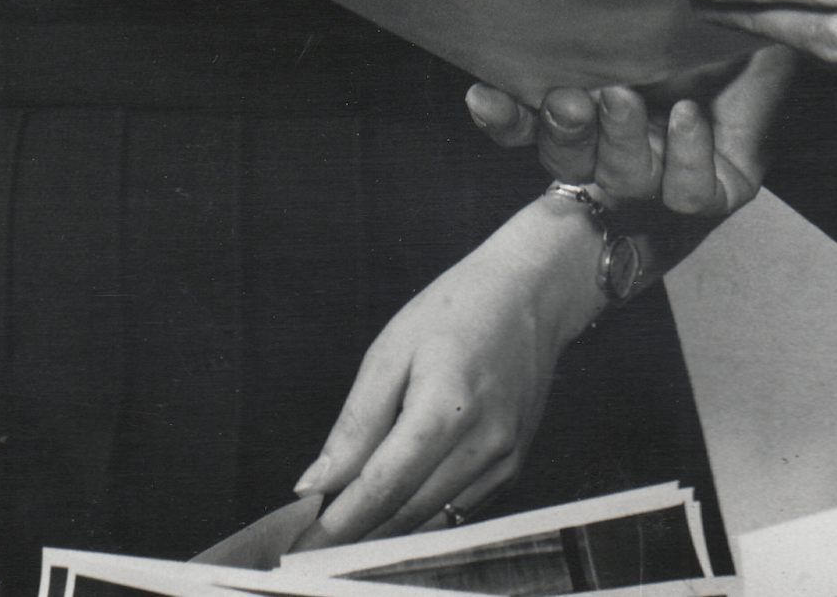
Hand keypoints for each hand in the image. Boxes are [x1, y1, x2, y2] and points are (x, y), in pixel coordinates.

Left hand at [289, 204, 597, 545]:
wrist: (529, 295)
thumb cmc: (455, 311)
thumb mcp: (391, 350)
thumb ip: (356, 423)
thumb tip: (317, 483)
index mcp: (445, 406)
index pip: (384, 486)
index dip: (342, 522)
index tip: (308, 541)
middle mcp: (483, 442)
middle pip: (408, 512)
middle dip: (359, 530)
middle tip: (319, 535)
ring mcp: (504, 459)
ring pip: (434, 519)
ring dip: (389, 527)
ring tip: (351, 519)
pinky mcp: (514, 466)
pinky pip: (460, 508)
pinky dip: (424, 511)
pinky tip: (399, 497)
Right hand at [467, 47, 796, 218]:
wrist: (777, 37)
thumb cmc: (706, 17)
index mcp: (593, 104)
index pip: (530, 122)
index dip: (504, 117)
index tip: (483, 93)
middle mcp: (622, 144)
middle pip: (568, 157)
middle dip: (564, 129)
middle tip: (569, 98)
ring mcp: (667, 172)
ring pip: (624, 175)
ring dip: (619, 139)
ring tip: (624, 96)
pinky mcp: (715, 189)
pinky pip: (690, 192)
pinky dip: (685, 154)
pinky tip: (686, 116)